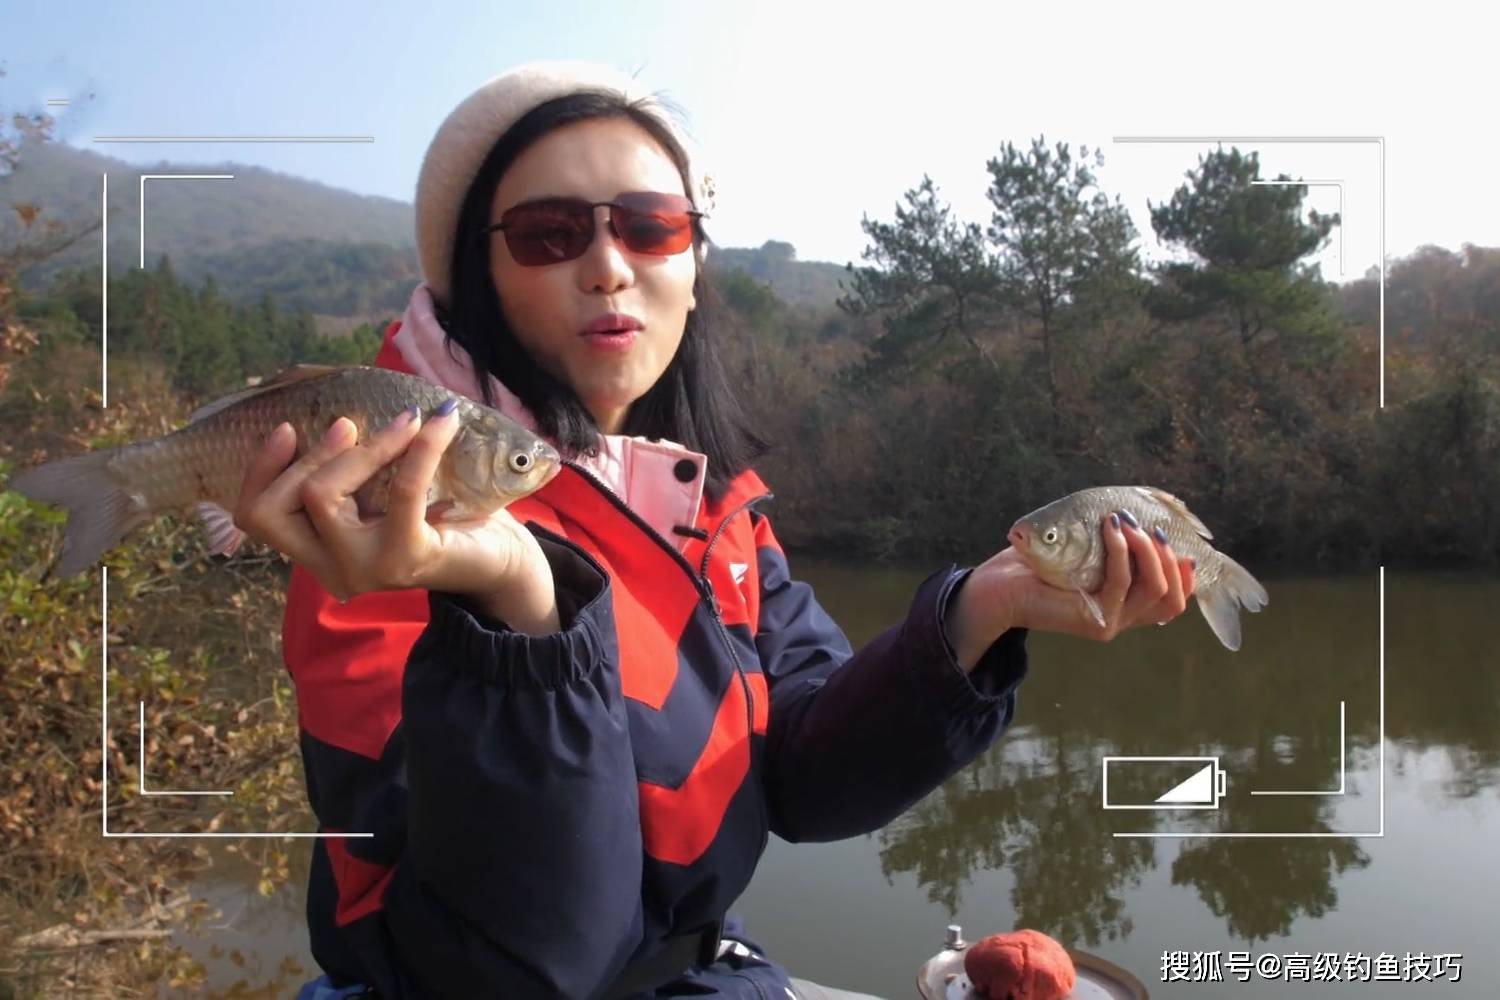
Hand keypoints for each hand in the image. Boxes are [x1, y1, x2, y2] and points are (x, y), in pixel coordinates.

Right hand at [232, 406, 556, 631]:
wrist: (502, 560)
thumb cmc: (443, 517)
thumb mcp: (385, 492)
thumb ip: (354, 469)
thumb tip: (336, 413)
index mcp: (320, 554)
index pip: (257, 519)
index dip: (259, 470)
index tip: (285, 428)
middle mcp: (334, 570)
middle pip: (275, 510)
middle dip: (307, 457)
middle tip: (350, 425)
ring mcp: (365, 569)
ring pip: (323, 497)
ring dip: (363, 447)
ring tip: (406, 420)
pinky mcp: (406, 557)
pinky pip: (399, 488)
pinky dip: (420, 446)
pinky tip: (440, 421)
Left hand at [952, 513, 1195, 659]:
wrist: (1002, 586)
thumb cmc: (1042, 563)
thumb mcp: (1091, 551)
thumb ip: (1121, 546)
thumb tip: (1151, 518)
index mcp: (1128, 606)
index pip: (1174, 602)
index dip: (1187, 578)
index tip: (1187, 548)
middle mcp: (1124, 619)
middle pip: (1173, 600)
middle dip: (1171, 559)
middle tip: (1155, 529)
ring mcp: (1111, 624)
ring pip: (1154, 590)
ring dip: (1148, 550)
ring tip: (1129, 522)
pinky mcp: (1095, 621)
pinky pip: (1121, 582)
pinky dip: (1121, 550)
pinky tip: (1111, 526)